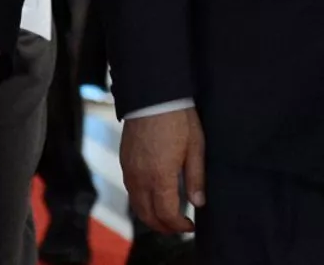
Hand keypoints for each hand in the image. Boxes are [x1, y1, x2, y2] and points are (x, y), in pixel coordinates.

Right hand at [121, 107, 205, 234]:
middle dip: (164, 227)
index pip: (167, 214)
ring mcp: (129, 171)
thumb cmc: (177, 118)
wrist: (152, 95)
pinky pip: (131, 192)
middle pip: (148, 216)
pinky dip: (141, 202)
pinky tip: (154, 197)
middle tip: (179, 227)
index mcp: (160, 176)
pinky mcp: (124, 163)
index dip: (179, 226)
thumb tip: (198, 203)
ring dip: (151, 217)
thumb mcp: (195, 146)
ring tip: (168, 216)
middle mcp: (140, 178)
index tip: (190, 226)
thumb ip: (196, 177)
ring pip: (136, 206)